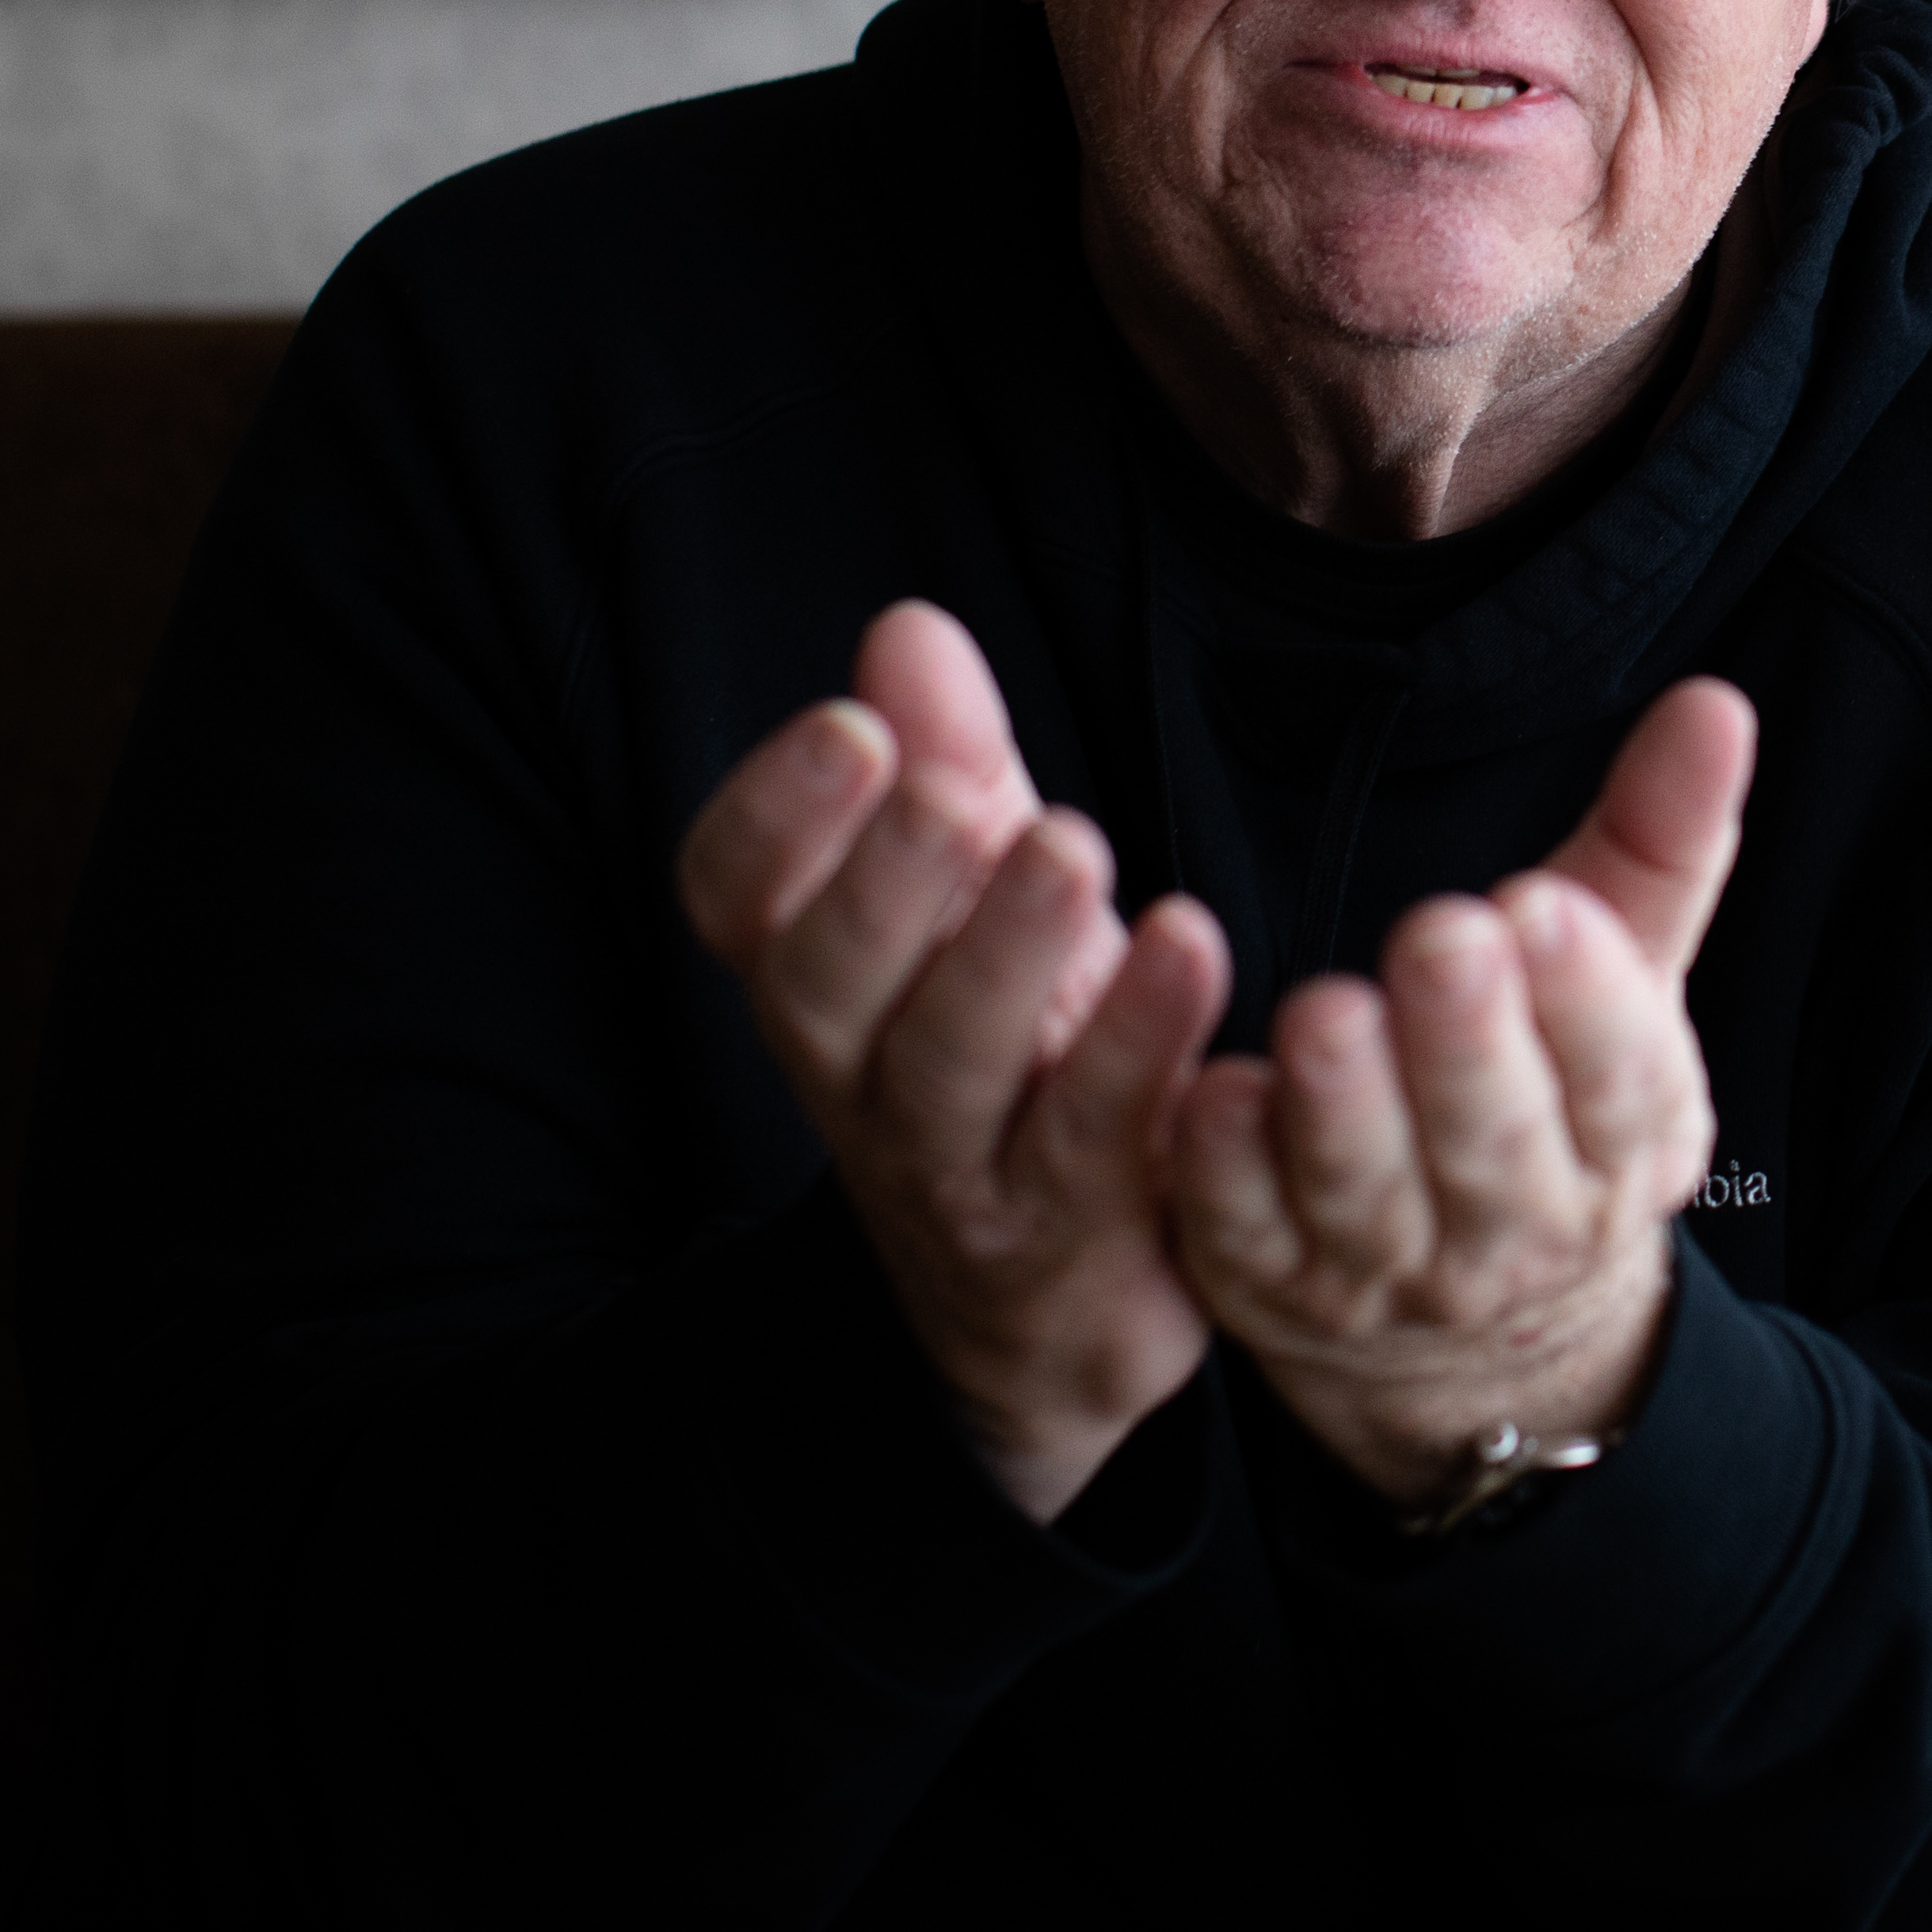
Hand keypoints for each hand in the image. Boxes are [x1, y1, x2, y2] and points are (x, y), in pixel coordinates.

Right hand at [677, 601, 1229, 1523]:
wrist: (1064, 1304)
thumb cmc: (1021, 1058)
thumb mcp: (984, 902)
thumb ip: (951, 765)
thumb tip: (907, 627)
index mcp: (821, 981)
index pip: (738, 900)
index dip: (774, 818)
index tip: (847, 725)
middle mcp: (859, 1078)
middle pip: (826, 985)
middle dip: (884, 882)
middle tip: (953, 793)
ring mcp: (954, 1171)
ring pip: (947, 1067)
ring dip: (1005, 955)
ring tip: (1072, 850)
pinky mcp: (1066, 1236)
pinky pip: (1092, 1140)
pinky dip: (1139, 1043)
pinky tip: (1194, 949)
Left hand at [1166, 678, 1751, 1507]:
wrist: (1477, 1329)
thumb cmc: (1547, 1094)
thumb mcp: (1622, 973)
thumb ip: (1658, 840)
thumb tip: (1716, 703)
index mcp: (1621, 1146)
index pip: (1621, 1082)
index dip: (1584, 1000)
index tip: (1542, 909)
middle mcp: (1516, 1227)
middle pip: (1494, 1143)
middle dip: (1466, 1044)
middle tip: (1437, 938)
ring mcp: (1391, 1270)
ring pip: (1367, 1196)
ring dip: (1343, 1110)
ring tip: (1322, 1015)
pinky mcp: (1272, 1283)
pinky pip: (1245, 1235)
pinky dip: (1225, 1174)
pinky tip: (1212, 1097)